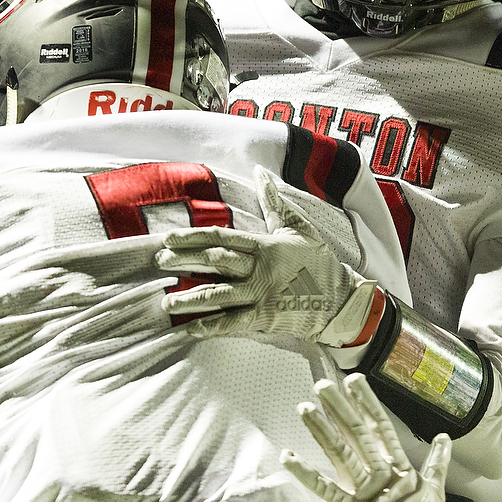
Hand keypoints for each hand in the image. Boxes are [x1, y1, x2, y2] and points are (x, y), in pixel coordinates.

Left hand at [155, 167, 378, 345]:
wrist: (342, 301)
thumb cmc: (319, 262)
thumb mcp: (299, 228)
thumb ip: (275, 202)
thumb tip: (258, 172)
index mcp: (265, 245)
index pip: (222, 238)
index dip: (193, 238)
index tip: (169, 238)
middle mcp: (260, 269)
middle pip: (216, 262)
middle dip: (185, 261)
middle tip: (160, 262)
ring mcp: (261, 295)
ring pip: (219, 295)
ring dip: (191, 298)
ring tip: (167, 301)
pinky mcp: (265, 318)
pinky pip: (232, 323)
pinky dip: (209, 326)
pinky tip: (189, 328)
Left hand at [282, 374, 450, 501]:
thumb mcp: (434, 489)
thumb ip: (438, 462)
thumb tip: (445, 437)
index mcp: (399, 466)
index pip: (380, 427)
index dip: (367, 402)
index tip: (353, 380)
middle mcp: (379, 472)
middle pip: (356, 433)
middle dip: (339, 408)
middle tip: (322, 385)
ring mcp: (363, 489)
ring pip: (339, 453)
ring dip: (320, 429)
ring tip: (303, 408)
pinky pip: (323, 489)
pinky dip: (304, 473)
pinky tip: (288, 457)